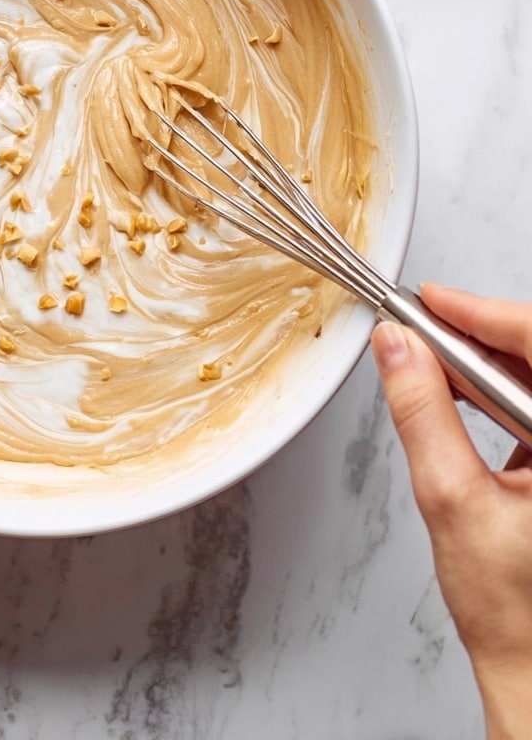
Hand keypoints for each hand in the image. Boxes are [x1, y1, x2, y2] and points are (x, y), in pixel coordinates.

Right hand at [372, 283, 531, 739]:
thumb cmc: (514, 612)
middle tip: (423, 322)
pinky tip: (463, 392)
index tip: (436, 300)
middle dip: (481, 333)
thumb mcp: (451, 500)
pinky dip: (501, 392)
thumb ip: (421, 413)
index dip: (485, 314)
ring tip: (432, 356)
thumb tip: (398, 350)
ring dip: (488, 363)